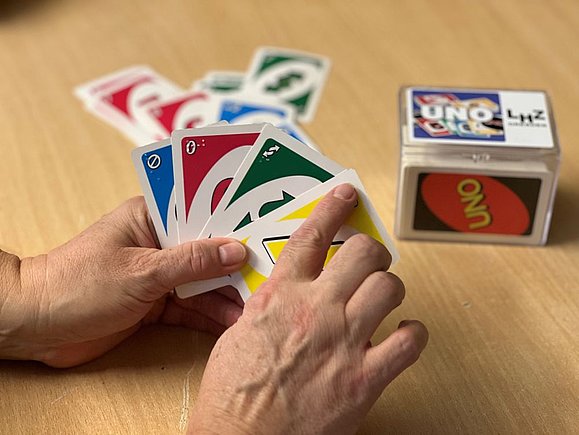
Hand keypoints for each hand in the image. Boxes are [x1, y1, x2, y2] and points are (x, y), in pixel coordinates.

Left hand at [1, 197, 247, 367]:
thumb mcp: (142, 270)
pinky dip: (210, 315)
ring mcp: (159, 274)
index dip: (234, 220)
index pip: (202, 213)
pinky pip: (191, 307)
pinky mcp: (155, 303)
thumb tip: (237, 251)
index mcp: (151, 217)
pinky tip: (233, 320)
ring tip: (259, 302)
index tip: (267, 228)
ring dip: (227, 293)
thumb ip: (192, 262)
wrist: (35, 326)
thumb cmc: (80, 284)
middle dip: (237, 263)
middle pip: (208, 250)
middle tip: (272, 271)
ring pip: (203, 281)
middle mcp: (159, 243)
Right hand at [189, 184, 427, 433]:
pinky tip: (404, 335)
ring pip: (390, 287)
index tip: (346, 195)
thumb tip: (289, 292)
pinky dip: (413, 335)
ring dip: (390, 288)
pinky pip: (411, 342)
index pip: (312, 236)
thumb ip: (269, 305)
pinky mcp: (365, 378)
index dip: (333, 208)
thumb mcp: (239, 332)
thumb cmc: (232, 392)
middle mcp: (317, 310)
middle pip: (364, 253)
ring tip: (383, 297)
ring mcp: (345, 342)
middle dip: (371, 251)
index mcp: (281, 296)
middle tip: (369, 260)